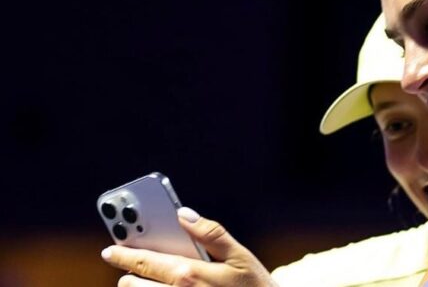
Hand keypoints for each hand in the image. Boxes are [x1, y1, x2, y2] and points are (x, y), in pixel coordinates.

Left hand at [101, 207, 278, 286]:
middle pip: (134, 286)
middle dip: (128, 274)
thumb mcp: (239, 255)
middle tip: (126, 267)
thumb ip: (211, 233)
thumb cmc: (253, 286)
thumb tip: (183, 214)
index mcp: (190, 276)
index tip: (109, 249)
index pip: (145, 262)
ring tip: (139, 282)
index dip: (123, 253)